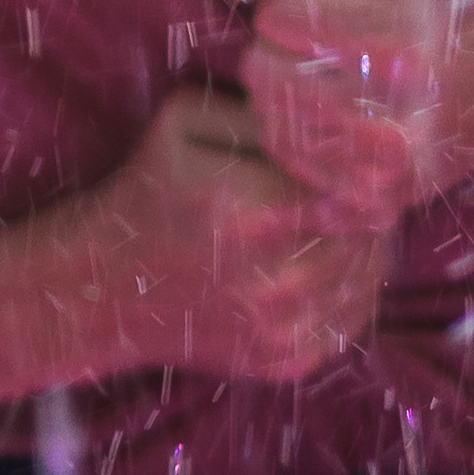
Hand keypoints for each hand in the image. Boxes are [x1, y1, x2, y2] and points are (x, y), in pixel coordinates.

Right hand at [65, 80, 392, 385]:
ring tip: (337, 225)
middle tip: (349, 189)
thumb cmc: (149, 192)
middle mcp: (270, 279)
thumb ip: (262, 113)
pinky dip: (353, 292)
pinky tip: (327, 267)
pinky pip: (352, 321)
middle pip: (369, 234)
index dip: (363, 168)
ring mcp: (279, 330)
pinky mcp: (284, 362)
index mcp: (250, 210)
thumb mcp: (183, 124)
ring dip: (367, 248)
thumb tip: (335, 118)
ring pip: (369, 278)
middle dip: (369, 208)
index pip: (355, 186)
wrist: (103, 287)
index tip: (353, 157)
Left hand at [205, 0, 473, 217]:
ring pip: (272, 124)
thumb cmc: (450, 5)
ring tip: (329, 77)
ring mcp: (392, 169)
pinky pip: (293, 168)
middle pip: (267, 74)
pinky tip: (334, 119)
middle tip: (323, 43)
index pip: (280, 17)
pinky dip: (298, 141)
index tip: (328, 4)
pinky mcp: (384, 202)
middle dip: (278, 51)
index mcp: (408, 40)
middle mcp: (402, 114)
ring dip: (283, 95)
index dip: (290, 3)